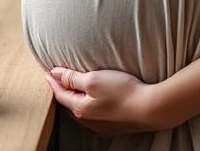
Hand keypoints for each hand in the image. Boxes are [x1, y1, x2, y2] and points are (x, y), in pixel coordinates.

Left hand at [45, 67, 165, 135]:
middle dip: (63, 92)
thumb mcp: (93, 79)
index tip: (48, 72)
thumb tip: (54, 73)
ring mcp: (102, 127)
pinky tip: (95, 100)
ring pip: (82, 111)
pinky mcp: (114, 126)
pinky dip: (90, 105)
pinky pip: (95, 115)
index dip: (53, 82)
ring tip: (75, 88)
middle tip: (58, 79)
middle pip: (70, 104)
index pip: (60, 94)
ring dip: (77, 99)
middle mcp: (88, 122)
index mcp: (80, 110)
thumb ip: (72, 77)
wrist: (152, 109)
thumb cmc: (123, 92)